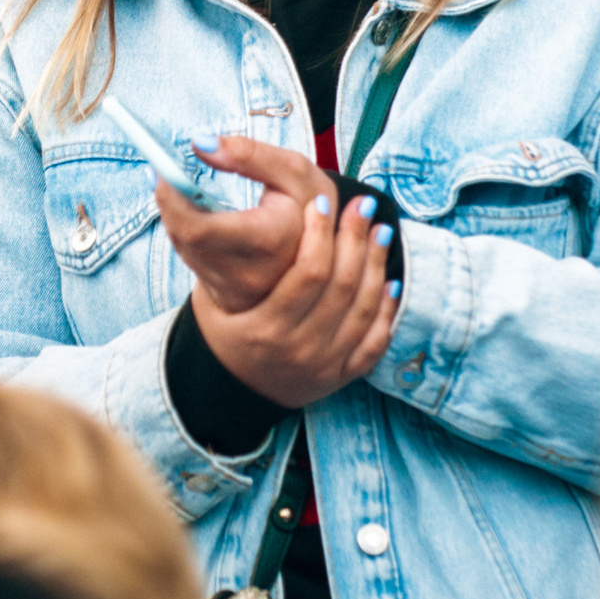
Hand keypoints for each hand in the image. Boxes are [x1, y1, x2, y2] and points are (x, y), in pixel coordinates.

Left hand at [154, 133, 327, 312]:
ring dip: (172, 212)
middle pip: (183, 237)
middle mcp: (248, 273)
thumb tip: (200, 143)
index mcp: (270, 242)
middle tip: (161, 169)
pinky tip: (188, 206)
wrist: (323, 254)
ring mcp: (233, 287)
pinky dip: (182, 227)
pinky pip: (189, 256)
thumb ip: (251, 154)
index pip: (199, 229)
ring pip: (182, 247)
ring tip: (174, 182)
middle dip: (167, 200)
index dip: (171, 200)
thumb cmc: (308, 205)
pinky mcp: (222, 291)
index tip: (160, 169)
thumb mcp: (294, 171)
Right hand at [188, 188, 399, 408]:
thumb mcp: (209, 302)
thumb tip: (254, 209)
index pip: (307, 272)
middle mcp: (299, 350)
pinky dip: (386, 310)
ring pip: (363, 308)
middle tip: (362, 205)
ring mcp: (325, 366)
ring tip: (380, 231)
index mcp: (266, 329)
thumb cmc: (220, 337)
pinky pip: (375, 341)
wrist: (231, 396)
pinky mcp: (341, 377)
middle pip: (341, 285)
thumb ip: (229, 264)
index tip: (322, 202)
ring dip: (376, 265)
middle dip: (355, 238)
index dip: (320, 232)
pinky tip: (390, 281)